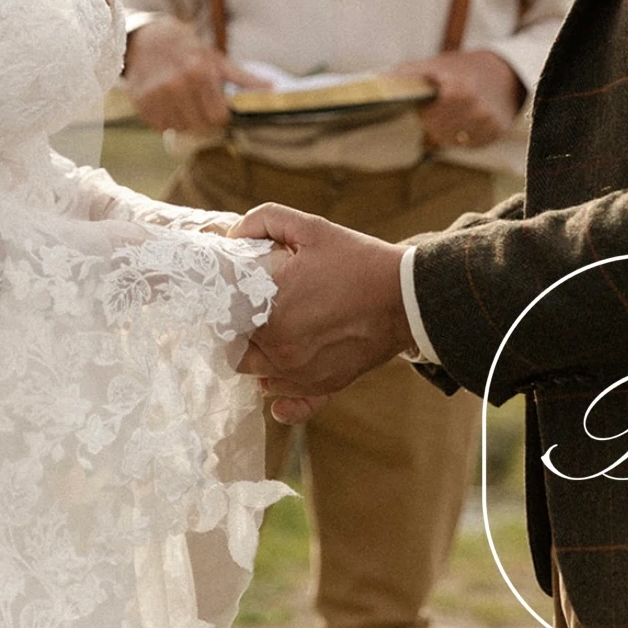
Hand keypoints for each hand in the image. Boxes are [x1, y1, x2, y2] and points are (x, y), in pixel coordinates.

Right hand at [125, 16, 261, 132]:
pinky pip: (160, 126)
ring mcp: (156, 94)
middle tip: (199, 103)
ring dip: (184, 120)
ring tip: (183, 101)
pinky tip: (167, 103)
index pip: (217, 117)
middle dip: (203, 118)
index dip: (220, 115)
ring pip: (180, 127)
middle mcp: (176, 85)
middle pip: (199, 125)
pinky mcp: (140, 102)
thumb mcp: (216, 59)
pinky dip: (167, 119)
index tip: (217, 107)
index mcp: (199, 73)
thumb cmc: (187, 50)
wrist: (148, 40)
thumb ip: (242, 78)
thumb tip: (272, 88)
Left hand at [228, 205, 411, 395]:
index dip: (220, 303)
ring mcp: (300, 372)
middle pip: (235, 348)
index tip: (229, 292)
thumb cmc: (358, 260)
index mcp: (270, 307)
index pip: (222, 314)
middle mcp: (279, 347)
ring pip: (257, 376)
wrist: (406, 296)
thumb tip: (232, 236)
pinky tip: (278, 384)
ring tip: (270, 334)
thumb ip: (265, 221)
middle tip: (249, 312)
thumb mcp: (311, 227)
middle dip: (236, 331)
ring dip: (257, 359)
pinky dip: (281, 399)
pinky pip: (290, 406)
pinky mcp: (323, 387)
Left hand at [394, 48, 523, 149]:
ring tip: (454, 111)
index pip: (428, 117)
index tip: (428, 103)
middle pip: (438, 131)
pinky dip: (462, 134)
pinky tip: (467, 119)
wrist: (505, 73)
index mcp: (457, 91)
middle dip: (434, 120)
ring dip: (447, 129)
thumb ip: (410, 73)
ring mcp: (486, 123)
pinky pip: (467, 143)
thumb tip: (381, 80)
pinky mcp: (495, 133)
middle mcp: (474, 109)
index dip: (425, 112)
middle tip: (442, 105)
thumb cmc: (464, 68)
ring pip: (451, 139)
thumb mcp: (438, 65)